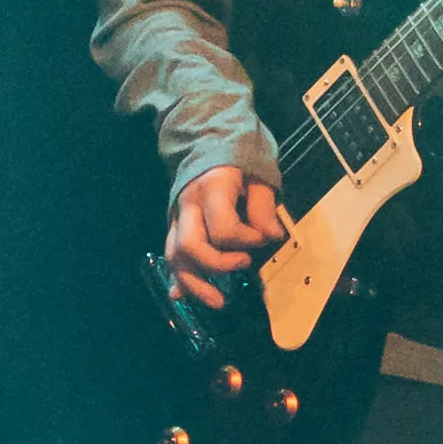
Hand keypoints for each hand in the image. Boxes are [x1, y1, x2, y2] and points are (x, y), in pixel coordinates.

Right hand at [166, 162, 289, 312]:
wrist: (207, 141)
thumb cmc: (238, 158)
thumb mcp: (259, 175)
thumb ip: (264, 207)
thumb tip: (272, 236)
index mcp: (211, 188)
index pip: (223, 228)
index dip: (247, 240)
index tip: (263, 238)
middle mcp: (188, 205)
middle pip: (190, 246)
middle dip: (217, 265)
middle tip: (244, 264)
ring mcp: (177, 217)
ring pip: (175, 257)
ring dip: (195, 284)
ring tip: (218, 302)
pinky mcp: (174, 227)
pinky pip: (170, 256)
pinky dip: (177, 278)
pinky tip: (181, 296)